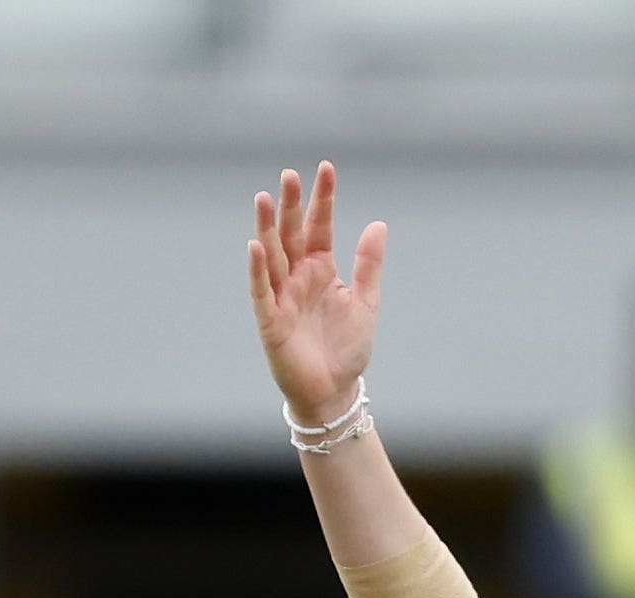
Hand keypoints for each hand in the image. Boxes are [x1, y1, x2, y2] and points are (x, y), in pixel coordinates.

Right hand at [247, 162, 385, 427]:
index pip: (320, 226)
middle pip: (291, 234)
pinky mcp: (271, 320)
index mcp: (322, 269)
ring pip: (272, 255)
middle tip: (289, 175)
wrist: (334, 391)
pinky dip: (258, 269)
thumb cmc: (347, 348)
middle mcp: (299, 277)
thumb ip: (368, 264)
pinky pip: (262, 291)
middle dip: (290, 205)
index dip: (322, 199)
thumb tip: (379, 224)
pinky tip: (255, 245)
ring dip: (267, 228)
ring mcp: (282, 296)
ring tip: (264, 198)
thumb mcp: (366, 302)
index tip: (326, 169)